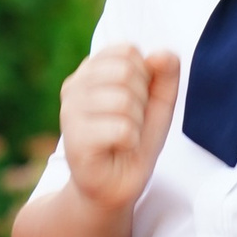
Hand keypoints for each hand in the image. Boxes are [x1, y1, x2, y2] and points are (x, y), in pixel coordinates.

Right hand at [57, 46, 180, 213]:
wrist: (115, 186)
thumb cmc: (133, 140)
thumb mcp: (158, 103)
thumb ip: (166, 74)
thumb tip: (161, 54)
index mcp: (90, 71)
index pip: (127, 51)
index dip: (144, 76)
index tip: (135, 101)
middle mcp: (73, 86)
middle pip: (126, 72)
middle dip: (141, 101)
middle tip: (129, 122)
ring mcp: (69, 113)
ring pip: (124, 101)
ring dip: (136, 124)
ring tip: (123, 137)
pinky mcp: (75, 141)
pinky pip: (122, 129)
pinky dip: (130, 142)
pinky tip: (117, 150)